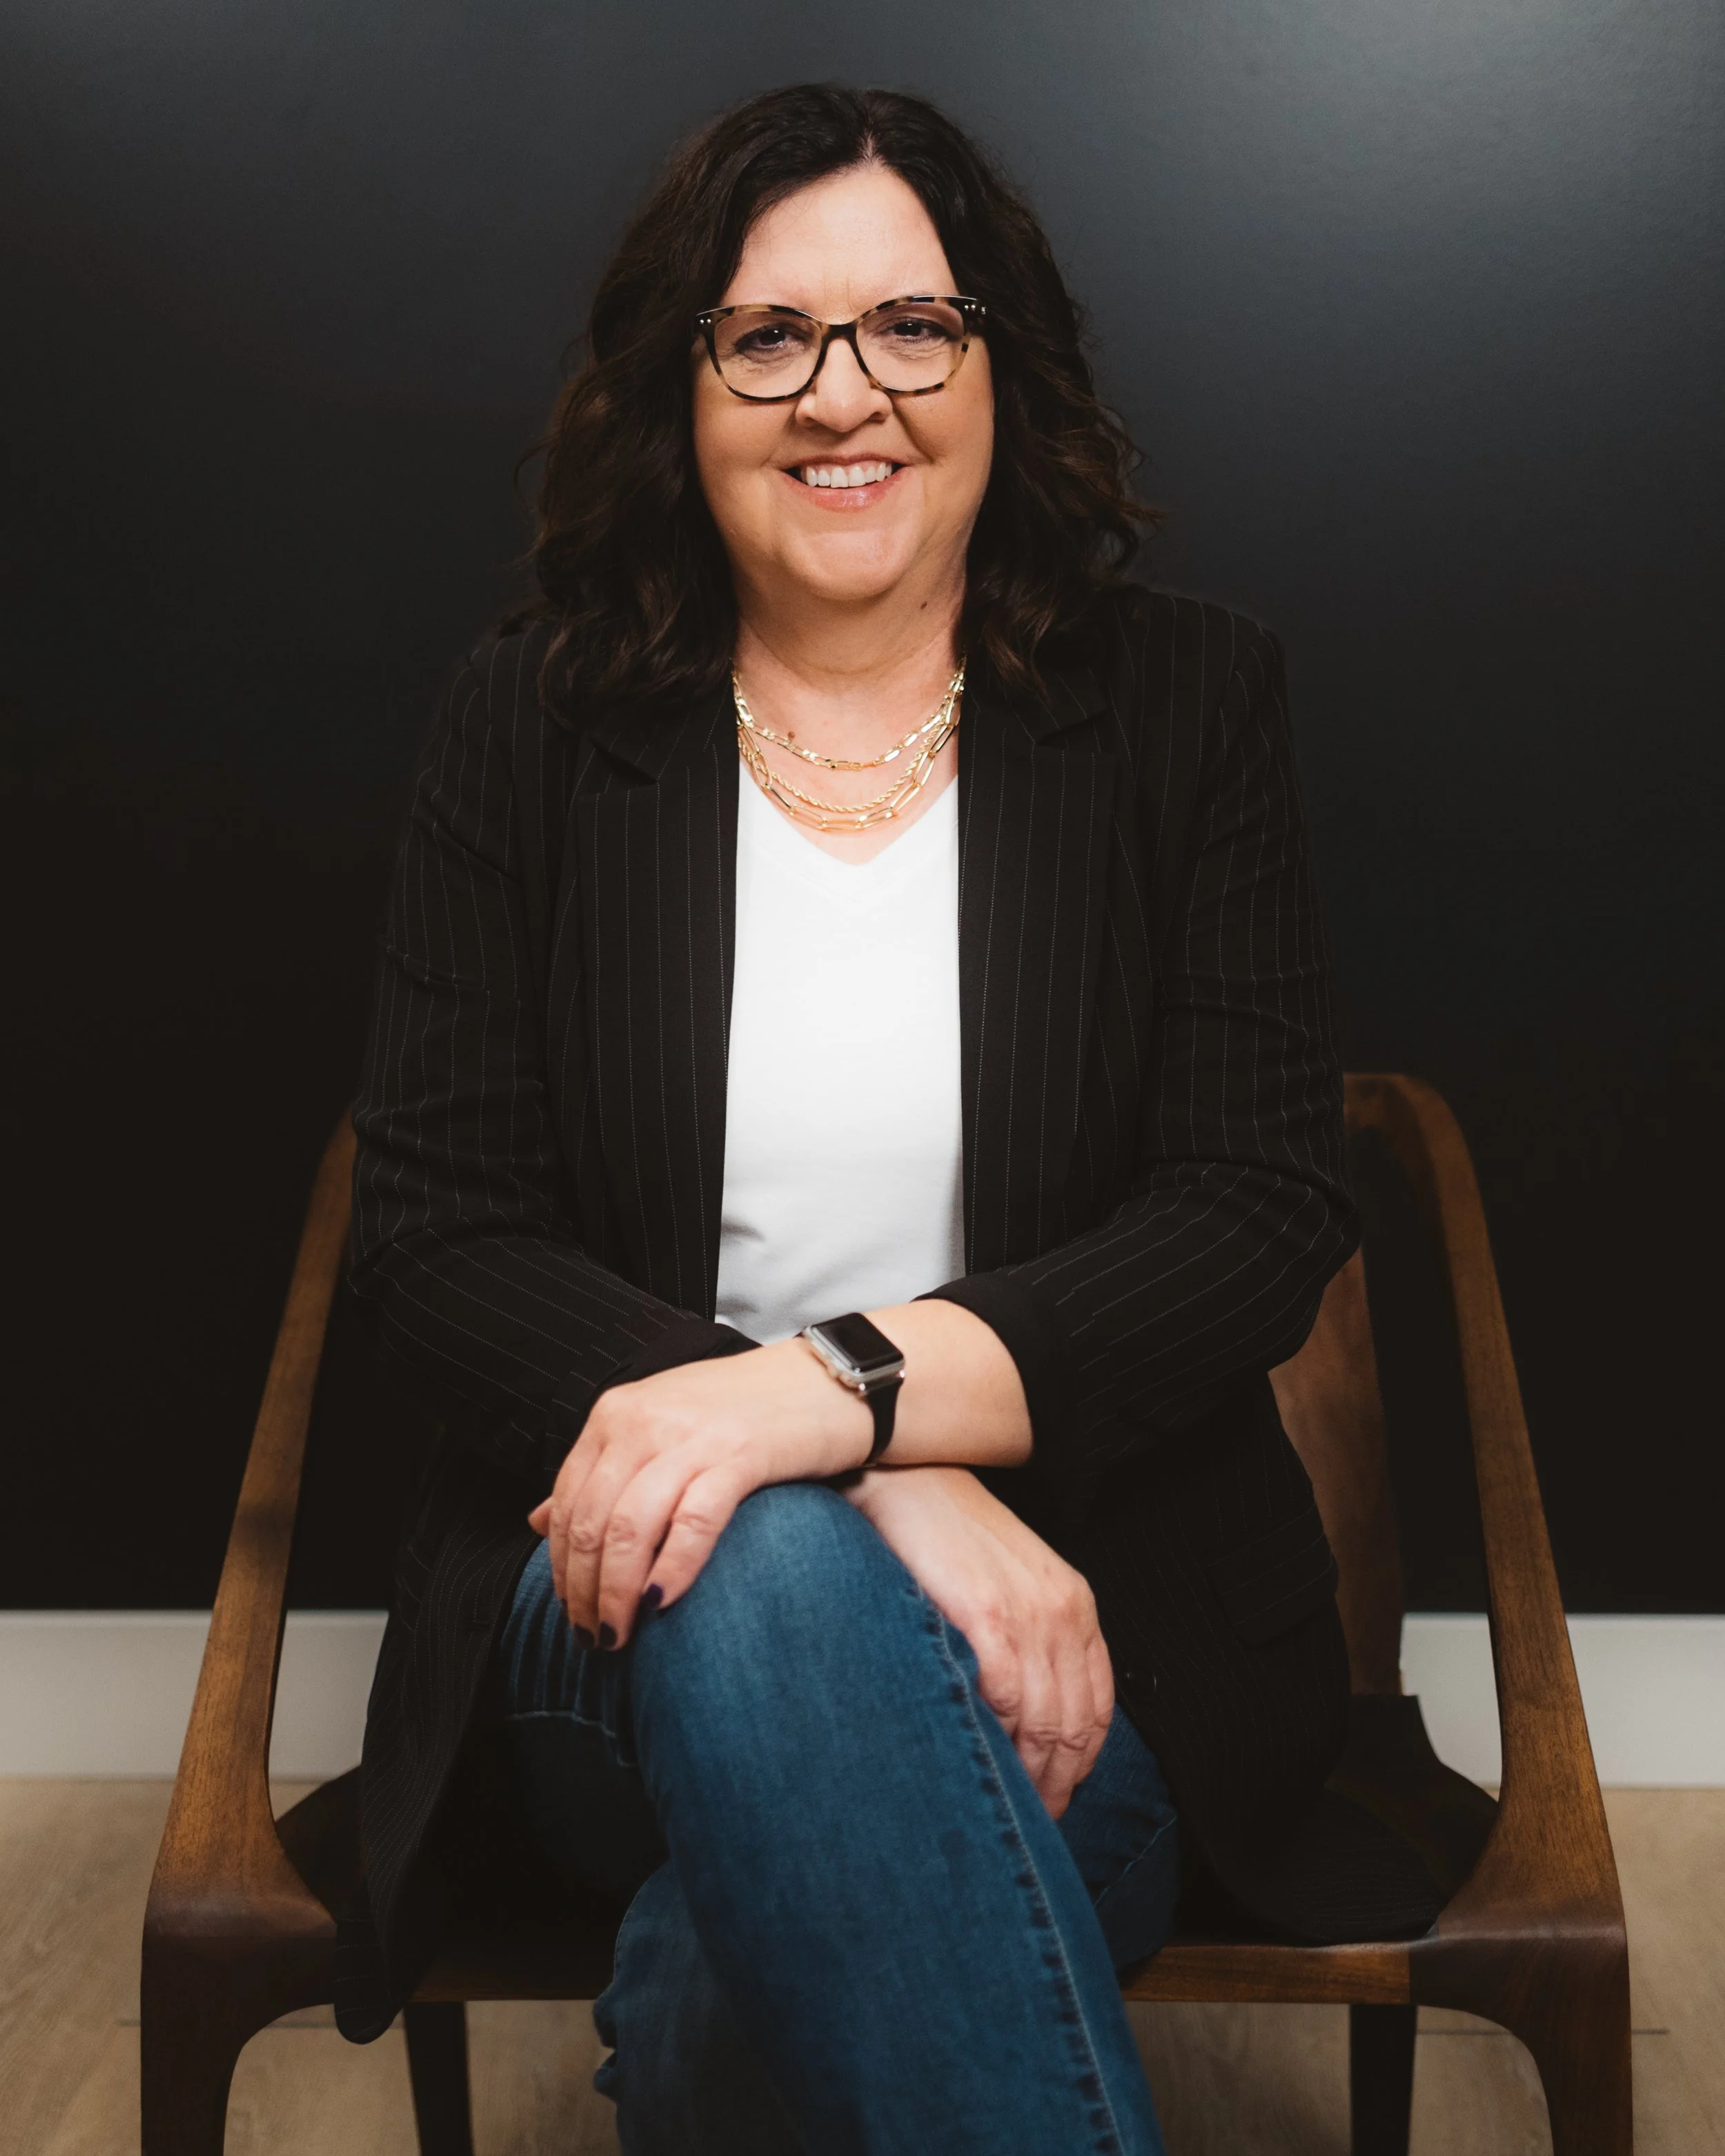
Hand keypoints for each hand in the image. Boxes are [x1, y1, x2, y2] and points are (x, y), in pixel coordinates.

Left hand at [527, 1340, 870, 1648]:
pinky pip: (691, 1521)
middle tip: (592, 1640)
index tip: (571, 1612)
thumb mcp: (659, 1427)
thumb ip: (601, 1470)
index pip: (565, 1503)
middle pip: (590, 1522)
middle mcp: (643, 1421)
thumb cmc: (741, 1411)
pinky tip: (664, 1604)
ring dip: (616, 1594)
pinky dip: (672, 1569)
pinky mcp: (741, 1454)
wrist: (826, 1379)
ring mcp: (691, 1436)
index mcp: (616, 1414)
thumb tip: (535, 1521)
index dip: (560, 1568)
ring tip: (620, 1636)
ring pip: (628, 1528)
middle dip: (582, 1592)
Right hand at [848, 1465, 1113, 1817]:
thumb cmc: (945, 1538)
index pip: (1096, 1707)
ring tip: (1007, 1809)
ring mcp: (1029, 1614)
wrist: (905, 1479)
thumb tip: (1022, 1719)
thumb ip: (1028, 1638)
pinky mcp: (988, 1618)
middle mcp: (1063, 1611)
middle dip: (1058, 1784)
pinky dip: (1000, 1743)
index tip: (1055, 1797)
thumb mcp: (1008, 1584)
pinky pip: (1008, 1701)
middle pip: (1077, 1725)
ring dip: (1031, 1777)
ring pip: (1047, 1723)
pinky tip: (982, 1766)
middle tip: (1033, 1823)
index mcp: (1074, 1603)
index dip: (1079, 1764)